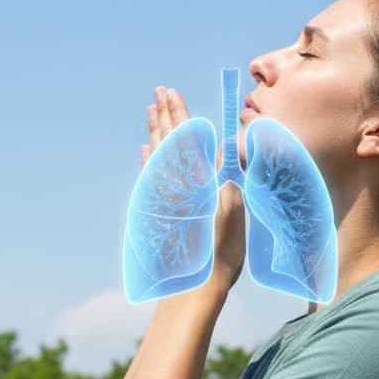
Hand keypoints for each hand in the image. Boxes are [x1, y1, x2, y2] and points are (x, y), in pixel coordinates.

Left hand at [143, 85, 246, 291]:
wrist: (192, 288)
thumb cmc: (220, 254)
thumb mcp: (233, 213)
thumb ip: (227, 178)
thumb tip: (225, 147)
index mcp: (194, 181)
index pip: (184, 138)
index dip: (179, 112)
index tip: (171, 92)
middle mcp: (175, 185)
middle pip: (167, 140)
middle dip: (164, 113)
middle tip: (159, 91)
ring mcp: (165, 197)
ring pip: (156, 155)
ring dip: (155, 130)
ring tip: (151, 111)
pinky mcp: (161, 211)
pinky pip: (150, 176)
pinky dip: (148, 159)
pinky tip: (146, 149)